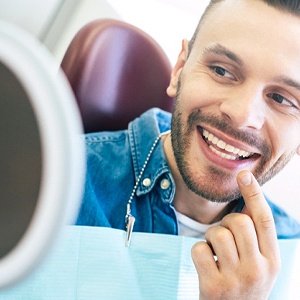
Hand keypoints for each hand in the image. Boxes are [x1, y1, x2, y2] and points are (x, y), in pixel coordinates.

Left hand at [191, 170, 280, 299]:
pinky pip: (199, 248)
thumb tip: (247, 198)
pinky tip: (206, 264)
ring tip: (216, 254)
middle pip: (238, 222)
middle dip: (226, 222)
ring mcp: (236, 280)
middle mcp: (258, 270)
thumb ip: (256, 237)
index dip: (254, 194)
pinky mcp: (213, 287)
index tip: (244, 174)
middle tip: (225, 237)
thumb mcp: (259, 263)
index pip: (264, 220)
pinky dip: (199, 251)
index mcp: (272, 261)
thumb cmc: (243, 283)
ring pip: (217, 233)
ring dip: (211, 238)